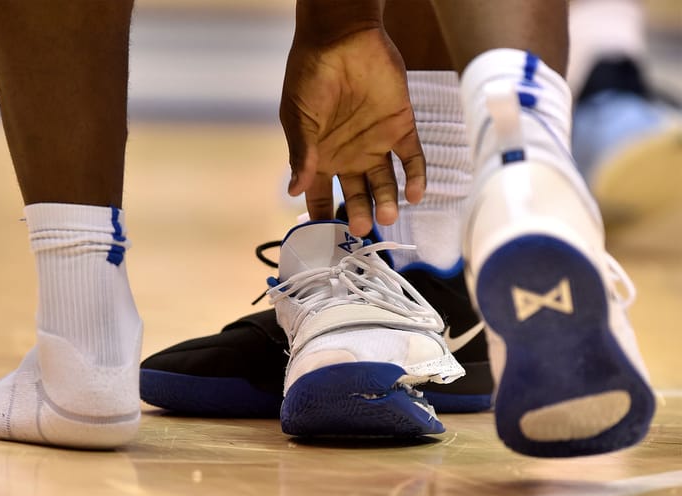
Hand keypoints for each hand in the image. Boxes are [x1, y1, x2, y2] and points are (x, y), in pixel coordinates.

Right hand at [280, 27, 425, 235]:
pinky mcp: (401, 128)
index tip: (327, 242)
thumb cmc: (310, 76)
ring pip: (385, 183)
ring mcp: (376, 144)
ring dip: (387, 202)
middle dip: (359, 215)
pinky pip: (412, 159)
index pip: (321, 198)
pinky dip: (416, 178)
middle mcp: (349, 157)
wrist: (341, 39)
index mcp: (320, 158)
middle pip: (357, 197)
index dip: (323, 219)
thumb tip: (292, 190)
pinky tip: (415, 194)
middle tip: (362, 228)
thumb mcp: (298, 117)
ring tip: (388, 215)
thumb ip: (301, 154)